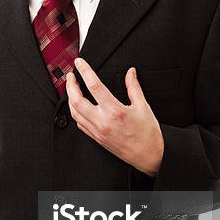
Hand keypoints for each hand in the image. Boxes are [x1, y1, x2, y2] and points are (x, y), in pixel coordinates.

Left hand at [66, 58, 164, 176]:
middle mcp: (103, 121)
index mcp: (115, 111)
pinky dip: (76, 112)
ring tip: (72, 89)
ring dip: (70, 98)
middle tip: (71, 76)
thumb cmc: (148, 134)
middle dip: (70, 85)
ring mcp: (98, 131)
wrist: (149, 156)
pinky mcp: (97, 138)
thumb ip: (134, 87)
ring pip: (75, 112)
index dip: (85, 71)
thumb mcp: (143, 106)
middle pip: (77, 100)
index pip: (94, 86)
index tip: (79, 63)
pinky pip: (80, 124)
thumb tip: (130, 73)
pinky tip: (78, 106)